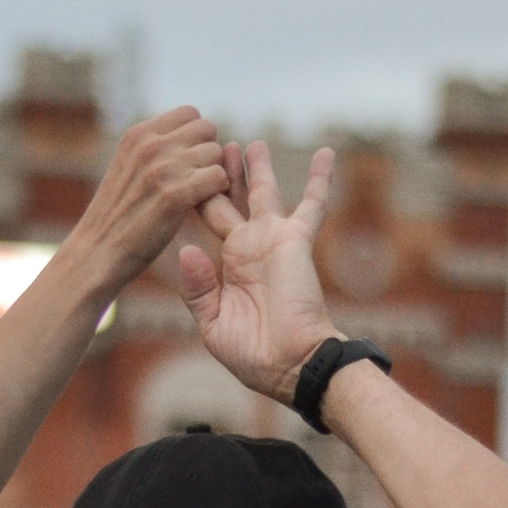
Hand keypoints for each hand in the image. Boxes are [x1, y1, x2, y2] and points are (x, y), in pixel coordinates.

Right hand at [66, 108, 232, 294]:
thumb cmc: (116, 218)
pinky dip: (217, 194)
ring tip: (197, 198)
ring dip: (214, 176)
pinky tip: (201, 209)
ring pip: (216, 154)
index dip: (197, 138)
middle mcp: (151, 145)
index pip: (190, 113)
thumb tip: (187, 137)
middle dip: (208, 154)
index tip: (189, 163)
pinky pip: (218, 178)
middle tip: (197, 182)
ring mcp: (163, 169)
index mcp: (138, 135)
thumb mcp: (128, 168)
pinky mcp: (175, 196)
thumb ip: (154, 149)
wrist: (96, 254)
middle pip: (207, 130)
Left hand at [181, 141, 338, 402]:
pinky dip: (321, 178)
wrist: (290, 364)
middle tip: (210, 145)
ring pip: (263, 192)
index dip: (195, 196)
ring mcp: (273, 240)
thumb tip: (186, 249)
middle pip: (229, 198)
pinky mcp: (296, 240)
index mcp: (227, 265)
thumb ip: (197, 288)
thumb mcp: (213, 323)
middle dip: (219, 173)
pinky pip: (314, 203)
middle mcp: (248, 247)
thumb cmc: (252, 354)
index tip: (181, 171)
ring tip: (249, 143)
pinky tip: (327, 152)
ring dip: (256, 167)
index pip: (206, 221)